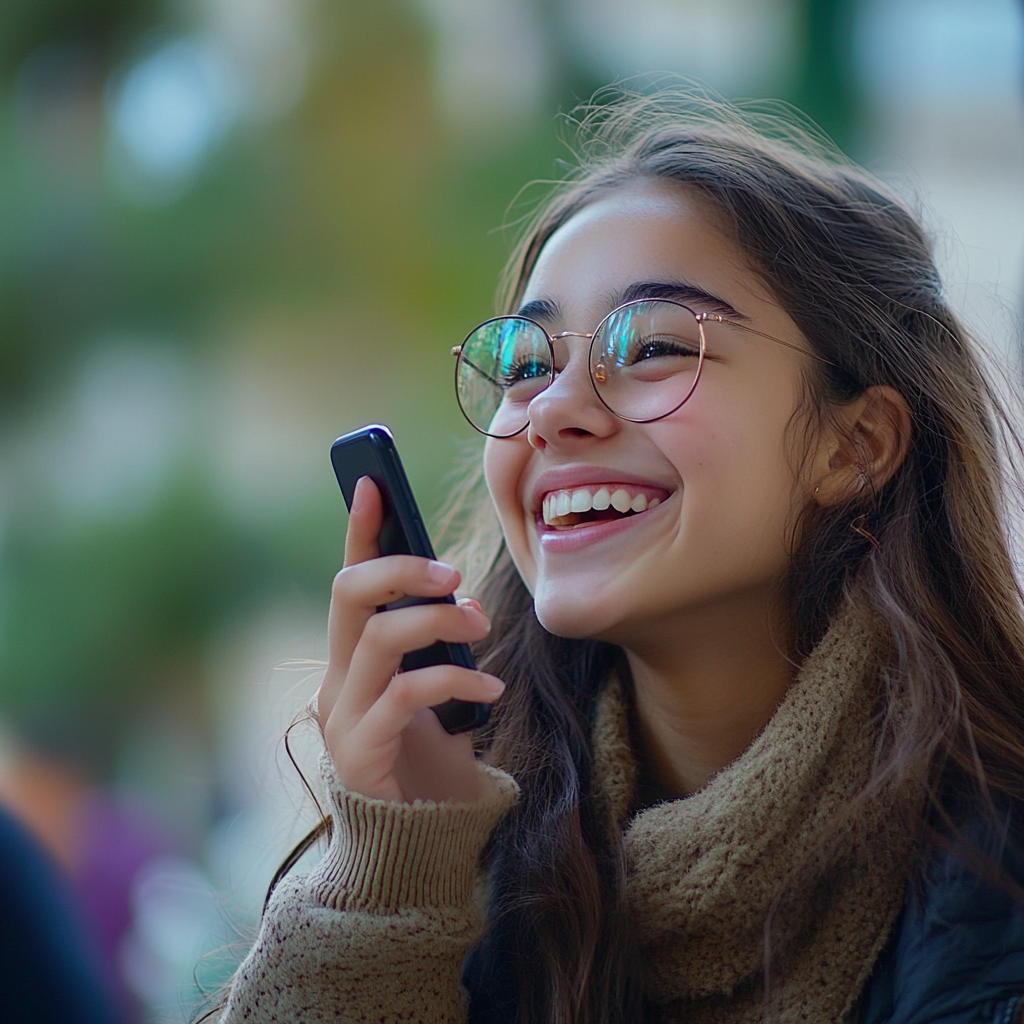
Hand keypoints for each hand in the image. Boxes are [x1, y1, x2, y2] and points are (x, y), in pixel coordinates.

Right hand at [315, 476, 504, 803]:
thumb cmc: (427, 757)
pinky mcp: (359, 753)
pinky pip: (405, 695)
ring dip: (437, 621)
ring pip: (378, 636)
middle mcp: (337, 679)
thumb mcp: (434, 688)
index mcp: (353, 657)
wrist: (413, 842)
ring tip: (479, 627)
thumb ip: (433, 646)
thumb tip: (458, 594)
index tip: (374, 482)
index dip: (359, 531)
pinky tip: (489, 687)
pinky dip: (453, 679)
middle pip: (348, 594)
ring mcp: (342, 715)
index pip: (350, 580)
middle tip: (452, 574)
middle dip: (401, 569)